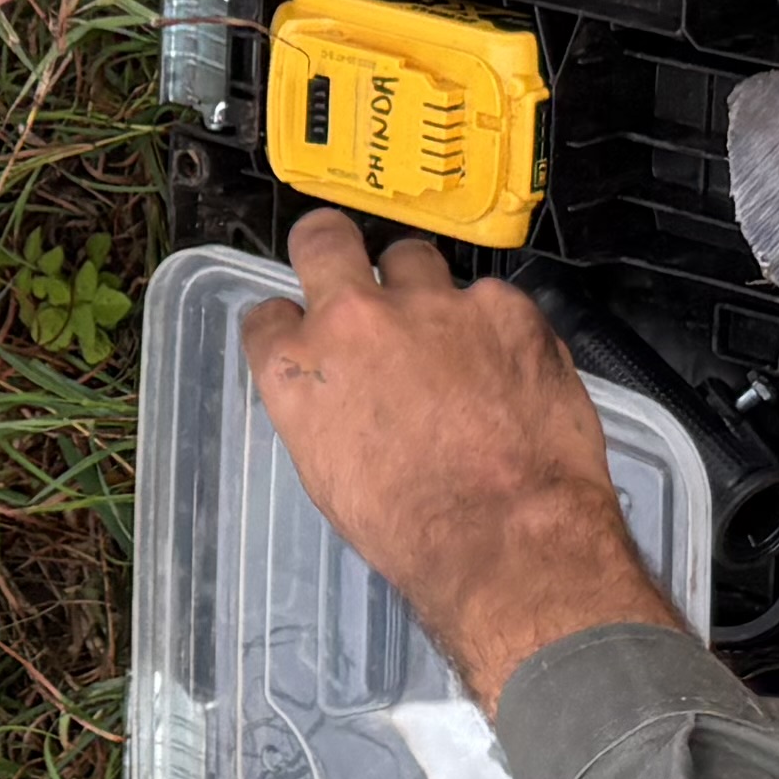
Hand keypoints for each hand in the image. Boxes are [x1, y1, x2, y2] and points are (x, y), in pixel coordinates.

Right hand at [237, 212, 659, 712]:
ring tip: (449, 336)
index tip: (309, 337)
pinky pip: (490, 298)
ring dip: (422, 289)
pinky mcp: (504, 305)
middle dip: (331, 247)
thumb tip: (346, 396)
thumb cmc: (411, 532)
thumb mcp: (332, 477)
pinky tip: (510, 372)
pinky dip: (495, 328)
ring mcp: (432, 302)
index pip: (268, 316)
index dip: (291, 325)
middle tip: (353, 272)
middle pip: (322, 239)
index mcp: (297, 370)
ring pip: (414, 258)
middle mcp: (354, 318)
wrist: (508, 538)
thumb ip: (325, 411)